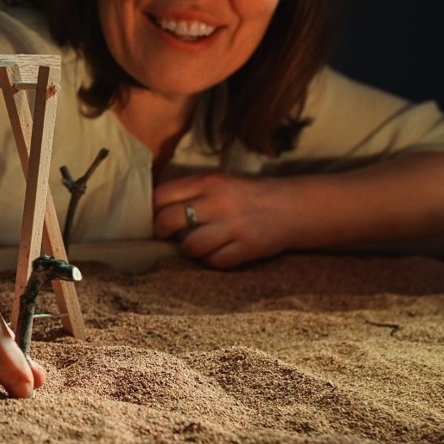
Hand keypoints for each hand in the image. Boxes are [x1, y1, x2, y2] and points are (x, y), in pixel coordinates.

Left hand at [153, 172, 294, 268]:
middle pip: (168, 220)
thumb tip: (153, 210)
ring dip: (189, 250)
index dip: (151, 211)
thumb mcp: (218, 183)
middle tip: (166, 236)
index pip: (161, 196)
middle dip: (162, 232)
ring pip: (190, 246)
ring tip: (196, 245)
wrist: (291, 207)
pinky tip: (216, 253)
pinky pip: (214, 261)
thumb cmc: (245, 196)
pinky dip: (210, 261)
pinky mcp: (247, 247)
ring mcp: (234, 225)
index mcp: (208, 181)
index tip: (153, 218)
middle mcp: (218, 201)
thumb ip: (189, 192)